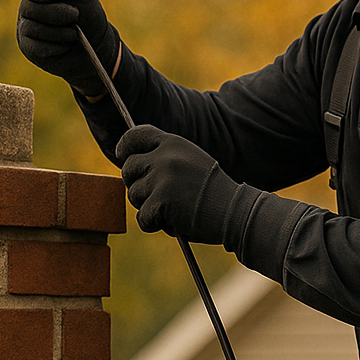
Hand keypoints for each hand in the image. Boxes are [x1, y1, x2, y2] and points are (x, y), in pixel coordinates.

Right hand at [17, 0, 120, 96]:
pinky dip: (54, 46)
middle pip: (28, 7)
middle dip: (55, 12)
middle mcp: (28, 6)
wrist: (96, 45)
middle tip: (75, 15)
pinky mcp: (29, 48)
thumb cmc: (88, 13)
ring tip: (73, 33)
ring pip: (31, 27)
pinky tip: (65, 45)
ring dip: (58, 31)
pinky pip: (34, 46)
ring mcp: (25, 27)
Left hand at [117, 125, 243, 244]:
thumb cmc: (213, 192)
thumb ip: (164, 158)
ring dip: (148, 207)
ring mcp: (161, 178)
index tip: (124, 157)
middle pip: (128, 169)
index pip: (135, 135)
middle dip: (136, 185)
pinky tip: (175, 221)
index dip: (125, 147)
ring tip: (173, 209)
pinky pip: (142, 218)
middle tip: (155, 197)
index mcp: (173, 143)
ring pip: (134, 195)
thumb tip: (130, 165)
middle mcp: (164, 156)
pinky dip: (154, 224)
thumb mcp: (190, 161)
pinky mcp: (161, 202)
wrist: (235, 211)